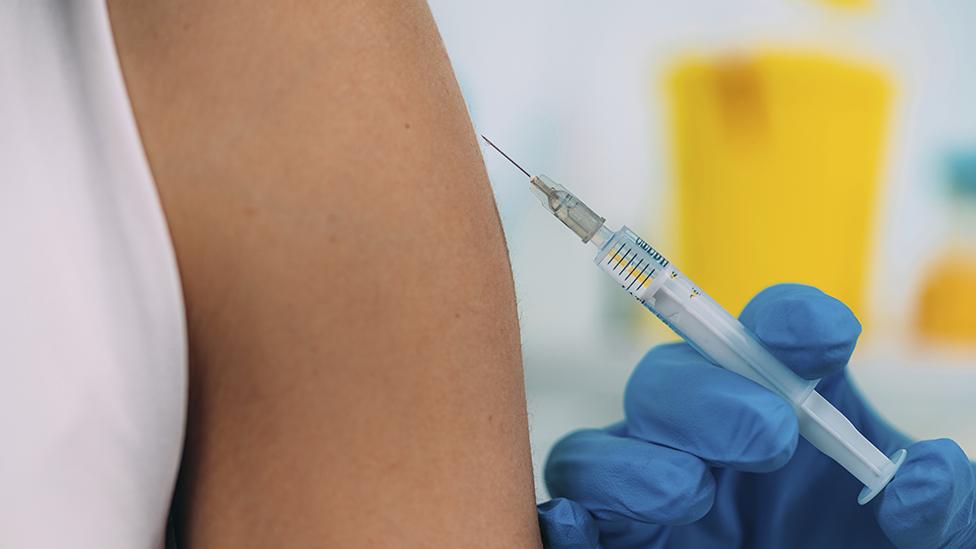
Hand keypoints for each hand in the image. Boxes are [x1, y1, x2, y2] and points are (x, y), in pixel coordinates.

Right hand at [540, 284, 975, 547]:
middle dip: (707, 396)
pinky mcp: (615, 546)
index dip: (788, 320)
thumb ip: (940, 505)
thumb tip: (918, 479)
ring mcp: (653, 496)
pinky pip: (564, 519)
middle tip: (768, 434)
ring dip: (632, 460)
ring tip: (687, 491)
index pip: (770, 336)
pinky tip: (585, 527)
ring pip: (597, 450)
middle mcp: (709, 445)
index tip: (823, 338)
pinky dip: (565, 516)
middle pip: (667, 380)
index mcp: (787, 413)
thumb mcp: (933, 541)